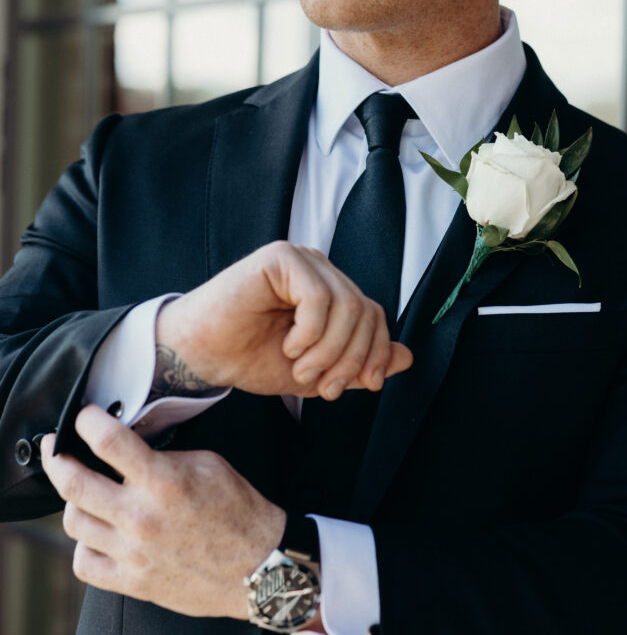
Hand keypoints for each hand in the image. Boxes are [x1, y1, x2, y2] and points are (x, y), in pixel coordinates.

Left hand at [41, 405, 284, 618]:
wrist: (261, 565)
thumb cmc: (238, 510)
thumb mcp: (208, 463)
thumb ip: (165, 454)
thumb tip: (132, 444)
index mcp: (163, 481)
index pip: (107, 441)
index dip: (87, 420)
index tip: (84, 415)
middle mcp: (141, 517)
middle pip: (72, 482)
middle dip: (55, 456)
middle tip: (54, 447)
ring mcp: (132, 553)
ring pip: (73, 521)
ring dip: (73, 500)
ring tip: (83, 491)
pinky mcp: (133, 581)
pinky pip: (84, 563)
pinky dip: (84, 545)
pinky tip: (96, 533)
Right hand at [156, 241, 412, 399]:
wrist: (201, 355)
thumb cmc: (251, 358)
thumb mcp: (317, 370)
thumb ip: (359, 363)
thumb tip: (407, 358)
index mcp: (330, 290)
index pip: (374, 315)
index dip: (375, 353)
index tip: (362, 386)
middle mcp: (319, 269)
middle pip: (365, 311)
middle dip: (351, 359)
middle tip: (324, 387)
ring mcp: (301, 259)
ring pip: (346, 306)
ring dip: (328, 351)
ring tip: (301, 370)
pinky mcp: (280, 257)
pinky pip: (318, 297)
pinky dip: (310, 333)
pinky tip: (289, 346)